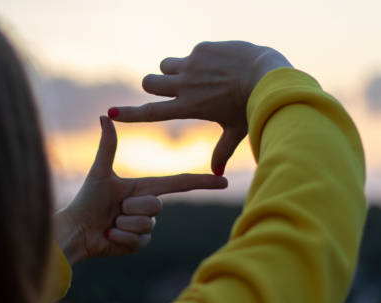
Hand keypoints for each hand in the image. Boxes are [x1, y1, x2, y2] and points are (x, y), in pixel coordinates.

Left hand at [54, 116, 227, 264]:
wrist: (76, 230)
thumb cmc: (86, 200)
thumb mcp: (100, 173)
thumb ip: (108, 146)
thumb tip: (105, 115)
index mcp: (144, 187)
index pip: (178, 183)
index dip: (202, 182)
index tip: (223, 180)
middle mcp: (148, 206)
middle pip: (156, 206)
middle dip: (132, 207)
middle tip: (114, 209)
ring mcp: (145, 226)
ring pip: (147, 224)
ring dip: (124, 224)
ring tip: (110, 222)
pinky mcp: (139, 243)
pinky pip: (139, 240)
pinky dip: (121, 238)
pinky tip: (109, 235)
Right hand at [109, 41, 291, 174]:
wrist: (269, 75)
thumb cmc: (253, 108)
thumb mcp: (235, 131)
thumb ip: (222, 151)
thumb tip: (216, 175)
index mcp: (188, 107)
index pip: (150, 112)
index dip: (129, 114)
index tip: (110, 113)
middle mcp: (184, 86)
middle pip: (150, 83)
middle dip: (154, 86)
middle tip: (172, 88)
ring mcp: (192, 65)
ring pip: (165, 65)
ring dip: (173, 71)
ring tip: (196, 75)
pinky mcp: (201, 49)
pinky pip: (190, 54)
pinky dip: (199, 60)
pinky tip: (220, 65)